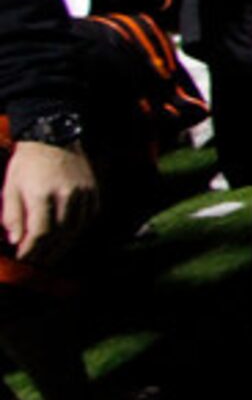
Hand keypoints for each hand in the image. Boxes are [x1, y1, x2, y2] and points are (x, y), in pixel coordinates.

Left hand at [3, 140, 98, 266]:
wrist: (53, 138)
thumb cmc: (27, 163)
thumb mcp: (10, 187)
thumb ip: (11, 215)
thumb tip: (16, 240)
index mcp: (42, 193)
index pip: (40, 232)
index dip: (32, 249)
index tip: (24, 258)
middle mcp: (66, 195)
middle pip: (60, 234)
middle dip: (47, 252)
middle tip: (38, 262)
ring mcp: (83, 193)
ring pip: (76, 228)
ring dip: (63, 244)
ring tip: (52, 254)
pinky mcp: (93, 190)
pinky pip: (88, 217)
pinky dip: (78, 229)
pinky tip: (68, 235)